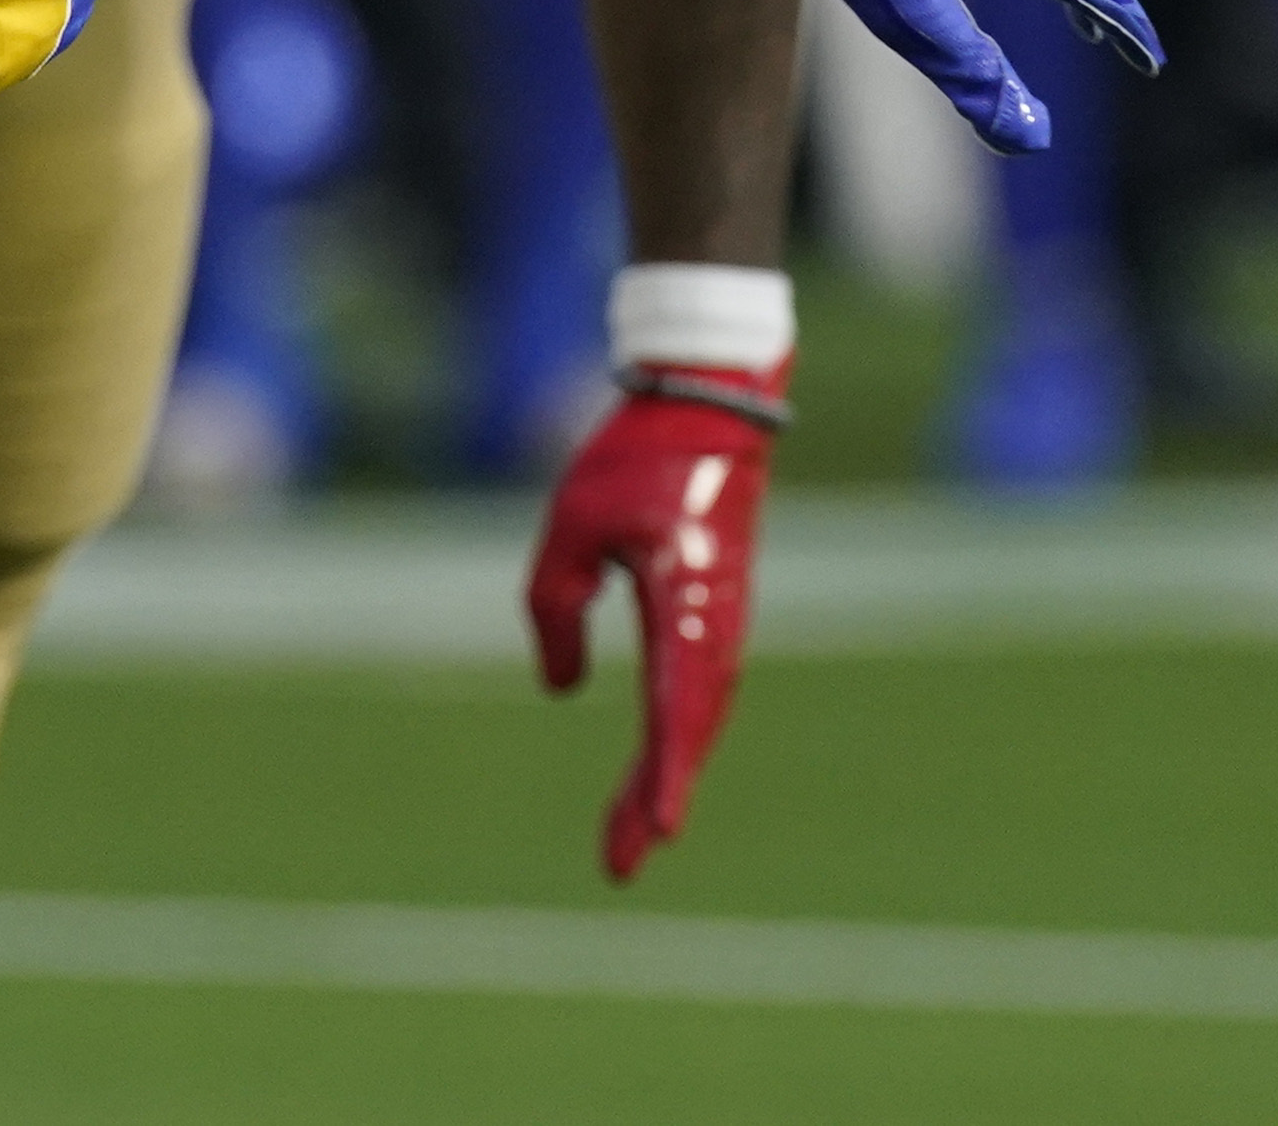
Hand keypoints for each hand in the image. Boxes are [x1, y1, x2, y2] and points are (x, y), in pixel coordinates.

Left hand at [526, 363, 783, 882]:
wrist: (709, 411)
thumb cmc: (633, 460)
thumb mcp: (572, 523)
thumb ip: (555, 607)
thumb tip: (561, 690)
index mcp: (686, 599)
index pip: (676, 701)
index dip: (664, 769)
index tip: (660, 829)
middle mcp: (716, 624)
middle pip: (687, 730)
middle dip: (653, 799)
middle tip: (619, 866)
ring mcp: (722, 624)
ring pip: (695, 720)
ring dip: (663, 777)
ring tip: (625, 840)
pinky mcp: (716, 618)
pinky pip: (697, 695)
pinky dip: (675, 741)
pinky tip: (651, 778)